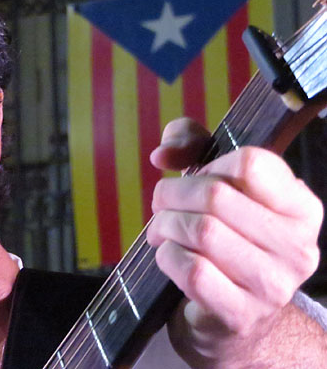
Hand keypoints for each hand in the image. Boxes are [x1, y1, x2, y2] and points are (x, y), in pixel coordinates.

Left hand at [146, 118, 322, 366]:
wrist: (232, 319)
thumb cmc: (224, 237)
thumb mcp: (218, 182)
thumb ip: (192, 144)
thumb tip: (163, 154)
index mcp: (301, 208)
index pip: (251, 161)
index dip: (211, 163)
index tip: (199, 178)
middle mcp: (298, 246)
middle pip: (216, 195)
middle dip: (172, 194)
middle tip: (162, 205)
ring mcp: (272, 285)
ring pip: (201, 231)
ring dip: (165, 225)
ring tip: (161, 230)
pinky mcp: (241, 314)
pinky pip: (192, 270)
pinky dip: (168, 256)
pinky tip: (169, 256)